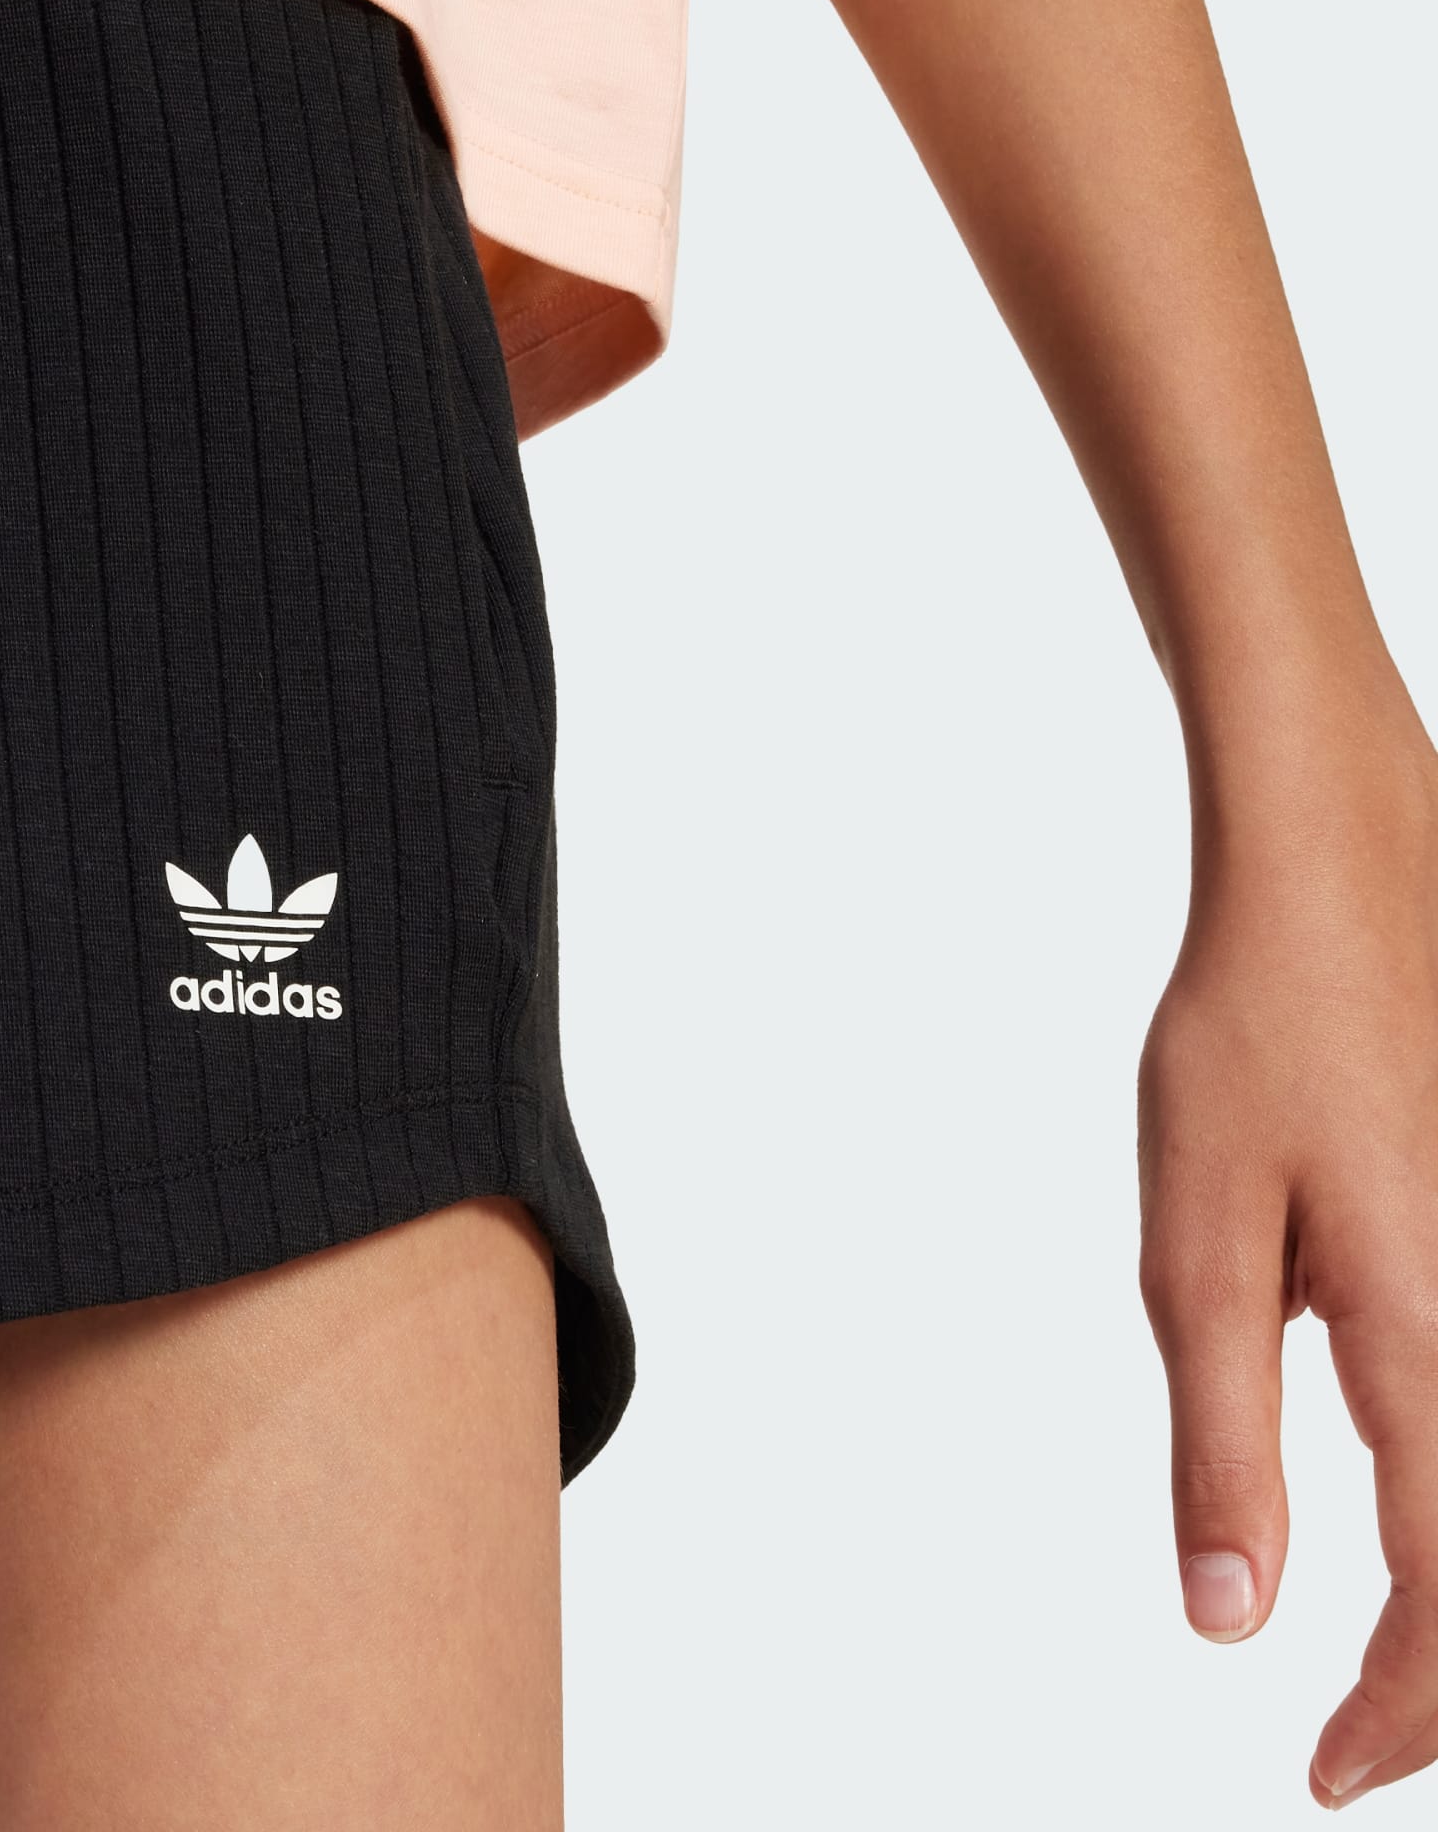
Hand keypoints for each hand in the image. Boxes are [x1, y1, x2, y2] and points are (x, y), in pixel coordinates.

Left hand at [1139, 738, 1437, 1809]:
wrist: (1337, 873)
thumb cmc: (1256, 1039)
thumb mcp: (1199, 1244)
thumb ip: (1222, 1438)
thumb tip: (1228, 1616)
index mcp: (1434, 1347)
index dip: (1393, 1718)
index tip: (1318, 1771)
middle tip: (1355, 1729)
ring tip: (1391, 1650)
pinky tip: (1413, 1480)